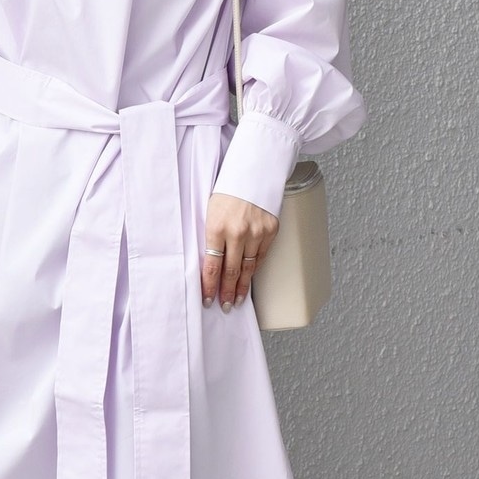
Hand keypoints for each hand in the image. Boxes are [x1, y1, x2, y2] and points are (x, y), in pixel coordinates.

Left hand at [201, 193, 278, 311]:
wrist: (253, 172)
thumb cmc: (227, 192)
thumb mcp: (210, 212)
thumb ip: (209, 237)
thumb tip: (209, 265)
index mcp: (217, 226)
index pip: (212, 266)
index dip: (210, 287)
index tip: (207, 300)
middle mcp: (237, 232)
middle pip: (231, 271)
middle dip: (226, 292)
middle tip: (225, 306)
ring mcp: (257, 232)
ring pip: (248, 267)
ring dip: (242, 286)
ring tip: (237, 300)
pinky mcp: (271, 230)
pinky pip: (261, 256)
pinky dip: (254, 269)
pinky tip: (249, 279)